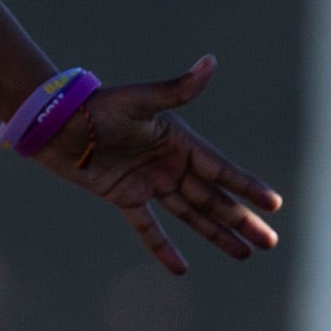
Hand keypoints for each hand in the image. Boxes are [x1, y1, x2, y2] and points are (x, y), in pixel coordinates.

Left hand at [32, 56, 286, 273]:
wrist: (55, 124)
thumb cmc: (98, 106)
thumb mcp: (140, 99)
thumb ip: (177, 88)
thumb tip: (210, 62)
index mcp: (179, 141)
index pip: (221, 169)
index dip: (247, 187)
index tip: (274, 204)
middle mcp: (169, 163)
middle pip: (213, 198)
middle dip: (242, 220)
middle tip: (270, 243)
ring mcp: (149, 182)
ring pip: (190, 214)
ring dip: (217, 234)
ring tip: (243, 254)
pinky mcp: (125, 197)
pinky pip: (149, 227)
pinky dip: (163, 247)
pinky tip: (181, 268)